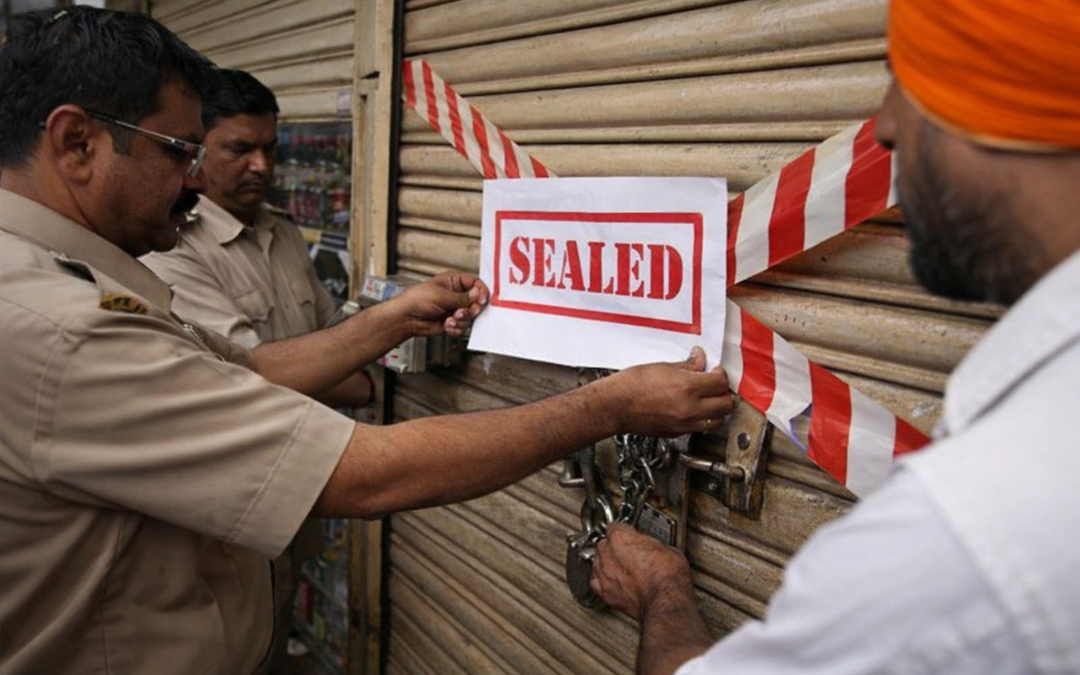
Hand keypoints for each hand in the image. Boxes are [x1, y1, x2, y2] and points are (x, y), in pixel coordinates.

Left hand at [395, 271, 489, 337]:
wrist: (406, 318)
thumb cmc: (416, 300)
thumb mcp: (442, 296)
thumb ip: (462, 297)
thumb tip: (477, 294)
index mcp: (454, 281)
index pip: (476, 283)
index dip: (481, 292)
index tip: (481, 301)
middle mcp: (457, 294)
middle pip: (477, 302)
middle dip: (471, 310)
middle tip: (462, 312)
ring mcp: (455, 309)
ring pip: (471, 316)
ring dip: (462, 320)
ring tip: (451, 319)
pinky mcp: (453, 322)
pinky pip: (464, 327)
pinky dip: (456, 328)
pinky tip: (447, 325)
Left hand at [591, 523, 695, 619]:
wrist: (666, 601)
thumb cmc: (667, 576)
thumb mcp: (667, 549)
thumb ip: (651, 545)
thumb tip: (654, 549)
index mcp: (620, 537)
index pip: (615, 527)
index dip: (625, 531)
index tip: (632, 535)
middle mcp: (608, 554)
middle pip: (604, 545)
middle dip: (615, 548)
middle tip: (629, 553)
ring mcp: (605, 574)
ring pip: (597, 563)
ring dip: (606, 564)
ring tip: (620, 567)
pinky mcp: (606, 593)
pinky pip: (596, 583)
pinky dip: (602, 582)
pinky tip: (611, 582)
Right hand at [603, 347, 732, 436]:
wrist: (614, 406)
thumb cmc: (630, 386)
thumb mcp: (662, 367)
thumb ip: (687, 366)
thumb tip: (700, 361)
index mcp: (687, 388)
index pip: (721, 382)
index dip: (720, 374)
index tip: (714, 370)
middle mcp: (689, 409)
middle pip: (725, 405)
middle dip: (723, 394)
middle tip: (714, 386)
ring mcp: (684, 424)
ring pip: (717, 422)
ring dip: (716, 411)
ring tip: (707, 401)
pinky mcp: (676, 433)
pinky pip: (699, 428)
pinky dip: (700, 419)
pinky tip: (691, 409)